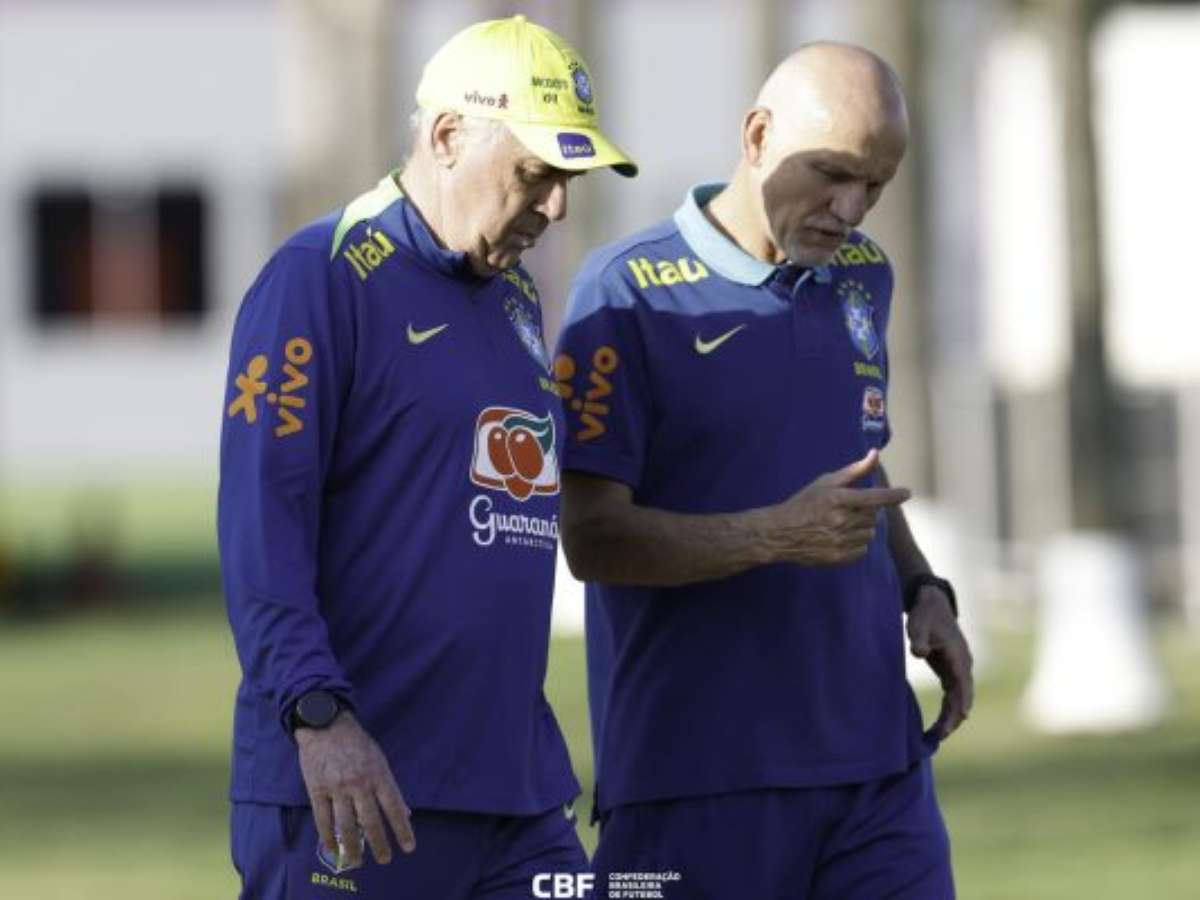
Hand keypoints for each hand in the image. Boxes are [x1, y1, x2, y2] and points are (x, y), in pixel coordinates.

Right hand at [297, 711, 415, 866]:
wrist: (325, 724)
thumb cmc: (357, 743)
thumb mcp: (380, 760)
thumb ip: (391, 788)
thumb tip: (405, 813)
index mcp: (378, 775)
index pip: (394, 808)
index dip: (402, 830)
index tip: (409, 847)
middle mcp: (359, 783)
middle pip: (370, 821)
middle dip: (379, 844)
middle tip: (385, 860)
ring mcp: (337, 788)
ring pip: (346, 826)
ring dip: (353, 847)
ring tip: (358, 862)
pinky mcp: (317, 789)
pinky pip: (323, 819)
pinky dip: (328, 837)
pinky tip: (333, 849)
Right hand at [766, 449, 910, 565]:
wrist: (780, 532)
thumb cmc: (804, 503)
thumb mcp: (826, 482)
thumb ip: (855, 470)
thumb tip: (875, 454)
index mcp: (838, 499)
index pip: (875, 497)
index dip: (893, 495)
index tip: (907, 493)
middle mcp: (841, 521)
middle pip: (874, 516)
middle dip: (868, 511)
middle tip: (851, 508)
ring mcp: (840, 541)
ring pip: (869, 533)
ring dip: (863, 527)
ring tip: (844, 523)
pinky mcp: (838, 557)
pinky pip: (862, 549)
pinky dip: (857, 542)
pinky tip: (841, 536)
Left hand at [907, 587, 973, 739]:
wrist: (933, 602)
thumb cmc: (925, 614)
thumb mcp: (919, 624)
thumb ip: (919, 638)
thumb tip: (918, 653)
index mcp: (959, 658)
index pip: (961, 688)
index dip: (957, 707)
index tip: (950, 725)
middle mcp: (964, 666)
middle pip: (963, 698)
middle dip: (953, 719)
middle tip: (937, 738)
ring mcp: (959, 669)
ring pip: (960, 699)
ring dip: (951, 718)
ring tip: (936, 737)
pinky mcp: (951, 670)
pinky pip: (953, 695)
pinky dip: (948, 710)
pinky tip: (939, 725)